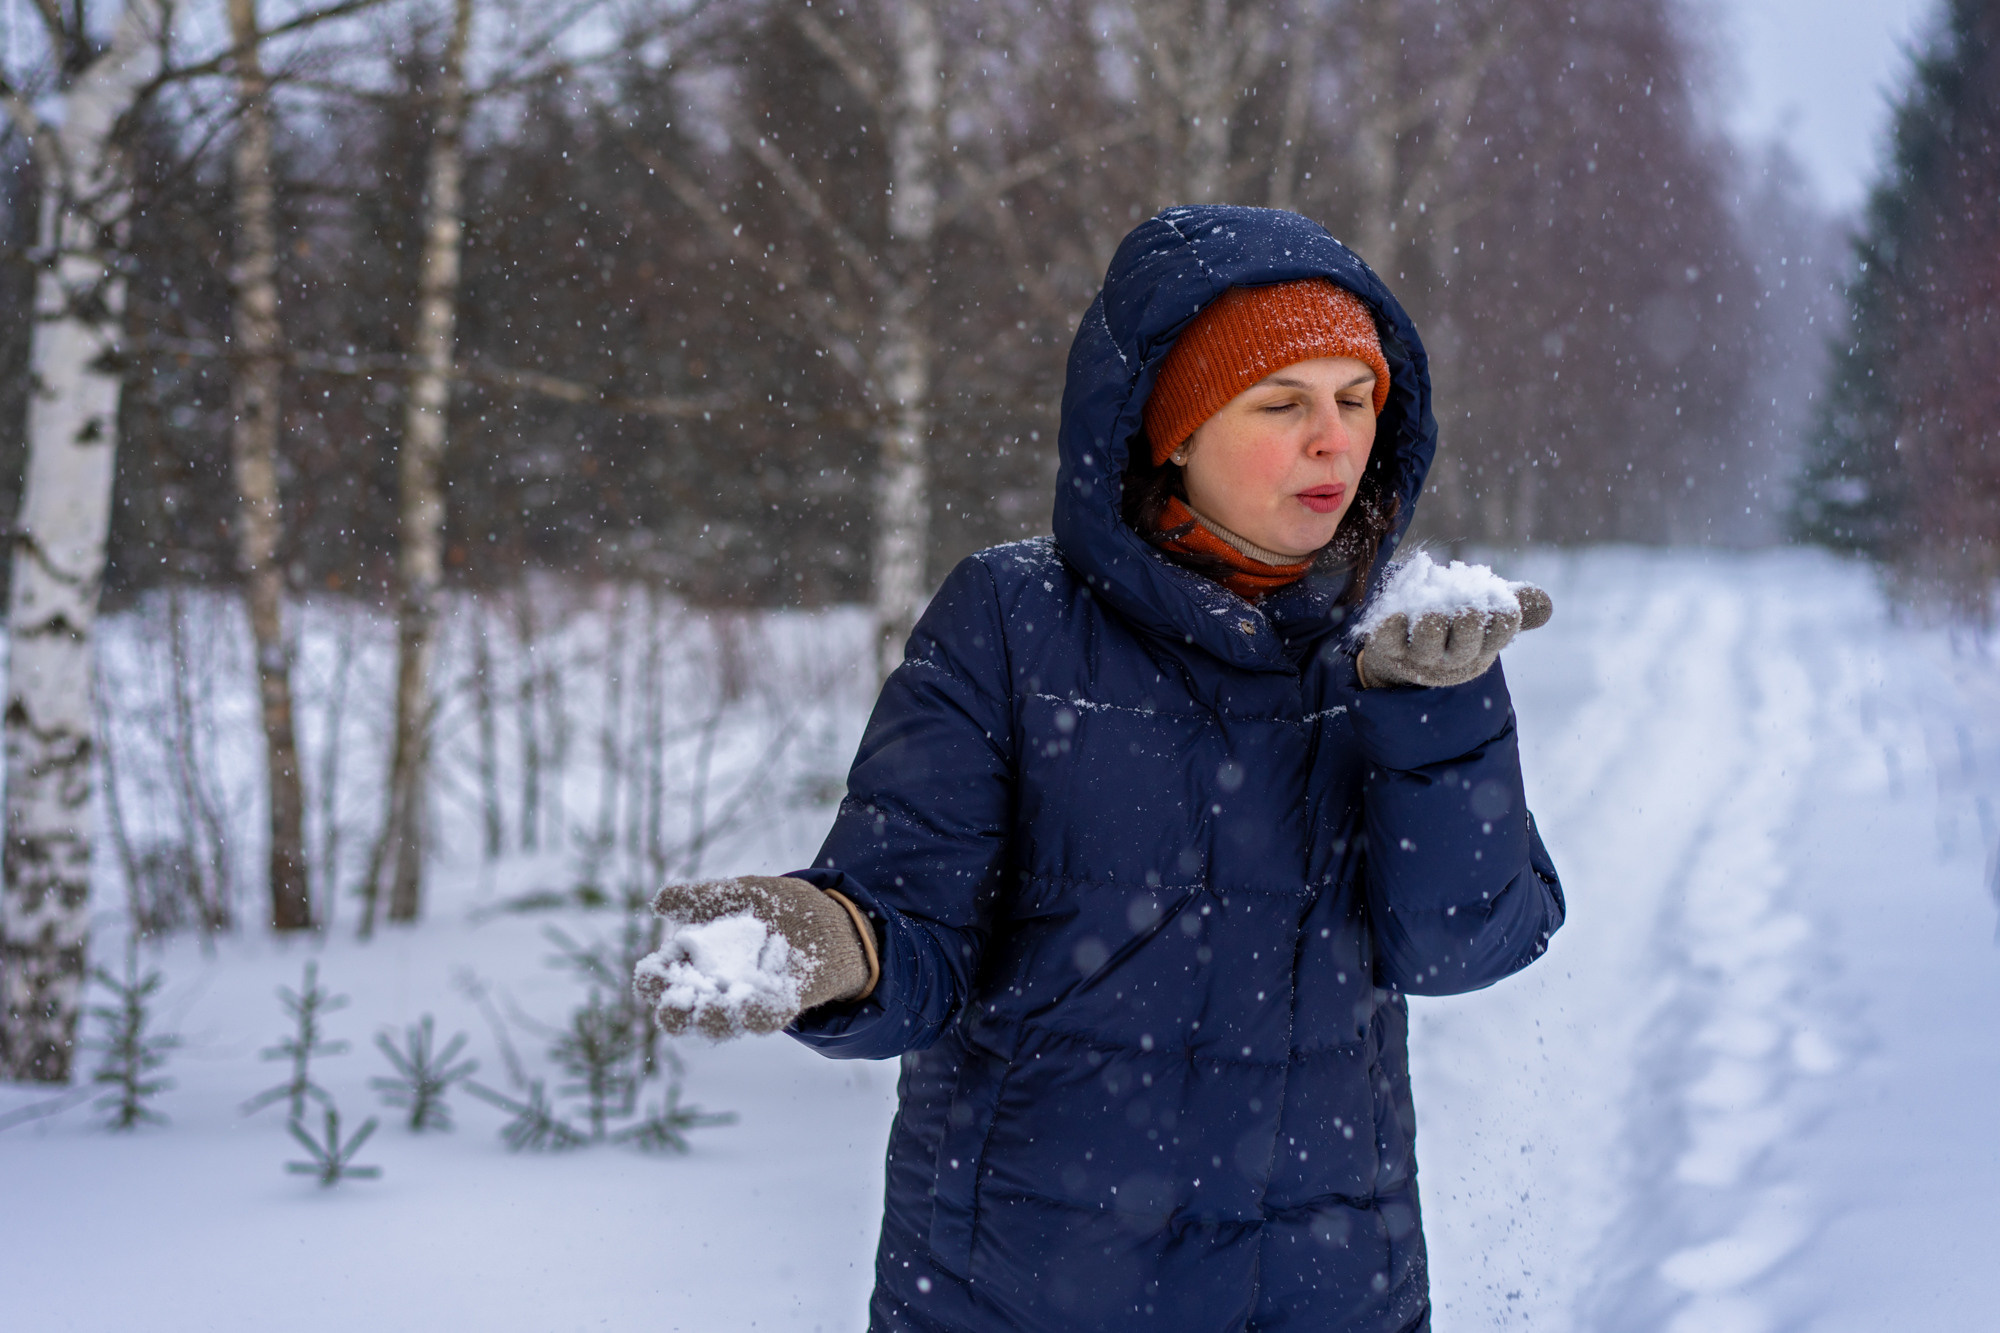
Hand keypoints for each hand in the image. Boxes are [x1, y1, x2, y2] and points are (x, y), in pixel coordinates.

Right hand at [633, 876, 877, 1038]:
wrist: (827, 917)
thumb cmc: (774, 908)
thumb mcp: (739, 894)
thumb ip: (702, 897)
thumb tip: (661, 902)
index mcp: (692, 963)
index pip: (658, 980)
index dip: (651, 980)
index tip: (655, 970)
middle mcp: (712, 990)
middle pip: (680, 1015)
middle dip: (676, 1013)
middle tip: (678, 1002)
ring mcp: (744, 1003)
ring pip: (720, 1024)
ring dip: (713, 1020)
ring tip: (712, 1009)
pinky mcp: (781, 1006)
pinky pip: (766, 1019)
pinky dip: (758, 1015)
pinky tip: (751, 1007)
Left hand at [1355, 583, 1551, 688]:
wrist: (1403, 656)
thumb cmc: (1454, 632)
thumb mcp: (1487, 618)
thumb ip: (1517, 606)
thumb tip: (1545, 604)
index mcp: (1482, 646)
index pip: (1504, 624)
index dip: (1503, 609)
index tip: (1496, 603)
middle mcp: (1453, 656)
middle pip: (1469, 628)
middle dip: (1469, 610)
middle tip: (1464, 606)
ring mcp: (1419, 655)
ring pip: (1430, 633)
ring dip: (1433, 613)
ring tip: (1432, 609)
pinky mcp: (1389, 648)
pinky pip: (1388, 638)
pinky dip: (1392, 624)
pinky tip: (1398, 615)